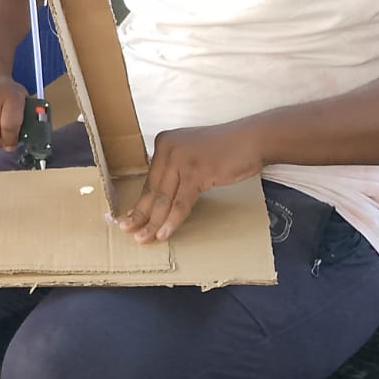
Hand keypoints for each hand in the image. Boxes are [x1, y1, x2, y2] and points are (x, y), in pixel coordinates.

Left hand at [118, 122, 265, 243]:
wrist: (251, 140)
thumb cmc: (225, 150)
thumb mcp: (192, 155)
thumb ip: (175, 171)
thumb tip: (159, 198)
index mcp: (164, 143)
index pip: (150, 179)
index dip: (140, 202)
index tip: (129, 218)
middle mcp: (168, 149)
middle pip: (153, 189)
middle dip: (140, 214)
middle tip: (127, 230)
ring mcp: (182, 160)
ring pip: (164, 198)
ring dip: (153, 221)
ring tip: (144, 238)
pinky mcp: (197, 172)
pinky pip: (181, 202)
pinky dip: (172, 220)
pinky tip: (164, 233)